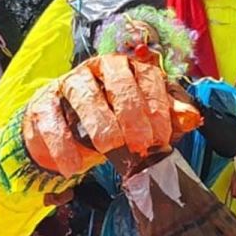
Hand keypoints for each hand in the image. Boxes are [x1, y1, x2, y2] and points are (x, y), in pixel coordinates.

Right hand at [21, 54, 200, 177]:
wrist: (63, 137)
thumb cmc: (109, 125)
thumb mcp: (142, 124)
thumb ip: (167, 119)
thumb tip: (193, 118)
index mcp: (126, 70)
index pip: (145, 75)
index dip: (156, 105)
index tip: (161, 137)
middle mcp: (96, 70)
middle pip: (115, 78)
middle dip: (130, 111)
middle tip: (138, 144)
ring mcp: (67, 84)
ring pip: (82, 91)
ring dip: (98, 121)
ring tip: (107, 150)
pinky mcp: (42, 104)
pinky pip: (50, 118)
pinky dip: (61, 143)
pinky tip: (72, 166)